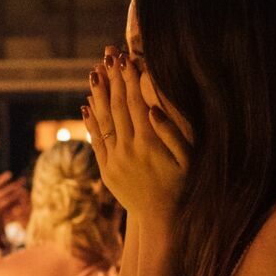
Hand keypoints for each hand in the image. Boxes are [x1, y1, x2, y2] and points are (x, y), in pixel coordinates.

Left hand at [86, 50, 189, 220]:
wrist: (162, 220)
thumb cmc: (183, 187)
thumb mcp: (188, 160)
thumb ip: (173, 133)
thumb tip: (154, 109)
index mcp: (148, 144)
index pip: (135, 103)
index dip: (130, 78)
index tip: (126, 57)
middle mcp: (127, 150)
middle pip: (116, 106)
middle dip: (113, 78)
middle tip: (108, 55)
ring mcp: (114, 160)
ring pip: (102, 120)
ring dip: (98, 94)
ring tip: (94, 72)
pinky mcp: (106, 169)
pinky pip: (96, 140)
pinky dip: (91, 121)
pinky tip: (87, 104)